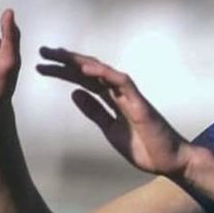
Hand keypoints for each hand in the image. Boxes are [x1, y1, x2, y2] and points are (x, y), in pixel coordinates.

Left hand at [36, 47, 190, 176]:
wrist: (170, 160)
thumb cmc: (146, 147)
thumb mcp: (111, 130)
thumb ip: (95, 111)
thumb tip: (75, 93)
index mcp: (112, 100)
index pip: (84, 81)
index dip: (64, 72)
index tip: (43, 67)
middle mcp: (120, 93)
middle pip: (90, 71)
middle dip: (66, 61)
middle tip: (43, 51)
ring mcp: (130, 96)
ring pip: (103, 72)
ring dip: (80, 62)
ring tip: (59, 54)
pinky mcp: (140, 102)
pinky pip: (121, 82)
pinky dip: (104, 73)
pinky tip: (85, 68)